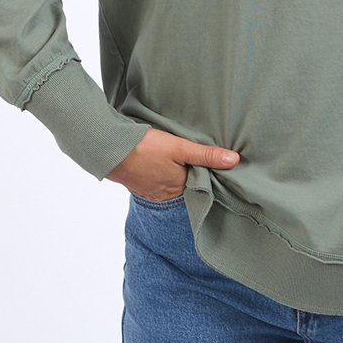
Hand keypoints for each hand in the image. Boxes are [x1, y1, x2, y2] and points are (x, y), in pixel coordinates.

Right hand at [108, 126, 240, 202]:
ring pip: (168, 181)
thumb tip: (234, 161)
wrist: (108, 149)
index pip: (200, 181)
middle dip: (187, 169)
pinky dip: (157, 172)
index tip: (204, 157)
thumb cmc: (145, 148)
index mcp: (179, 188)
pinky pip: (153, 180)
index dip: (204, 169)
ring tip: (171, 154)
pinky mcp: (137, 185)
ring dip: (171, 170)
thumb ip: (207, 155)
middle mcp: (166, 195)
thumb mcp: (180, 147)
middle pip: (184, 181)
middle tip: (187, 152)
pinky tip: (155, 159)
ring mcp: (150, 191)